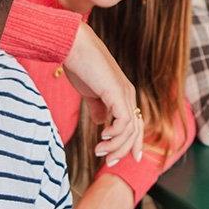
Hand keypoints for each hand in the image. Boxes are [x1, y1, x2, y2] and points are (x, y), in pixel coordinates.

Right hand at [63, 22, 143, 163]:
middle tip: (109, 163)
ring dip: (115, 145)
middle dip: (124, 150)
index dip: (130, 143)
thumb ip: (98, 107)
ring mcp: (124, 93)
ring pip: (130, 129)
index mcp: (123, 94)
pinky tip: (103, 136)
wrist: (73, 45)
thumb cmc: (79, 65)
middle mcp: (128, 94)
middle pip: (135, 130)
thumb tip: (102, 123)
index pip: (133, 123)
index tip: (119, 160)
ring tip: (99, 151)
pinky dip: (115, 133)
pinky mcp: (117, 93)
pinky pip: (123, 120)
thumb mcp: (90, 92)